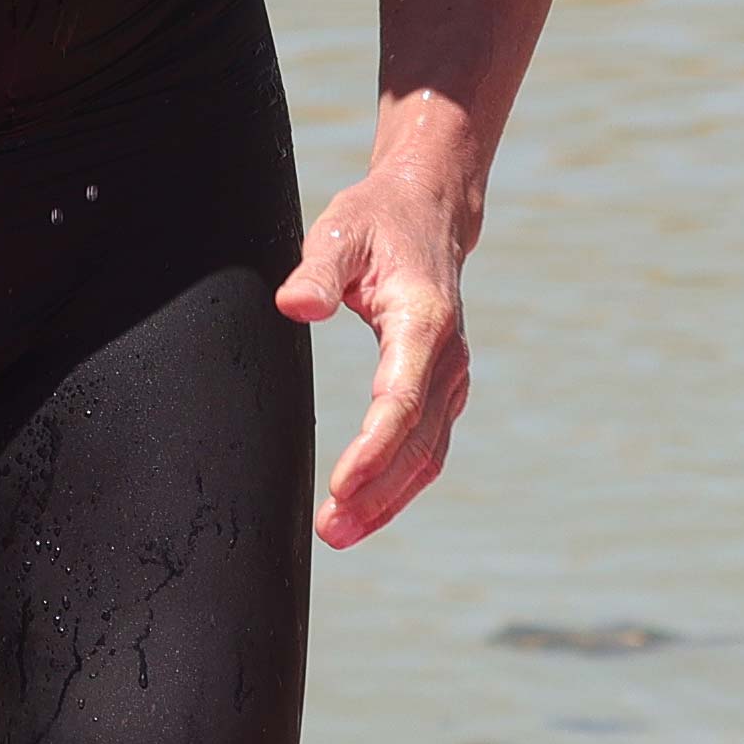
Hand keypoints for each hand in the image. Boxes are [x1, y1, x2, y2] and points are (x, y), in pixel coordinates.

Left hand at [274, 168, 478, 546]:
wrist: (429, 210)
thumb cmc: (378, 220)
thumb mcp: (340, 230)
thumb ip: (316, 271)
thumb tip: (294, 305)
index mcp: (423, 321)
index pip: (400, 399)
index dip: (373, 449)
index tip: (341, 485)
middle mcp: (446, 357)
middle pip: (416, 441)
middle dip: (375, 492)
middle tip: (330, 530)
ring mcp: (450, 376)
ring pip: (427, 454)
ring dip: (387, 499)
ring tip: (340, 532)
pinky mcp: (442, 387)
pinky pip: (428, 447)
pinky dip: (400, 484)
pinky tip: (367, 509)